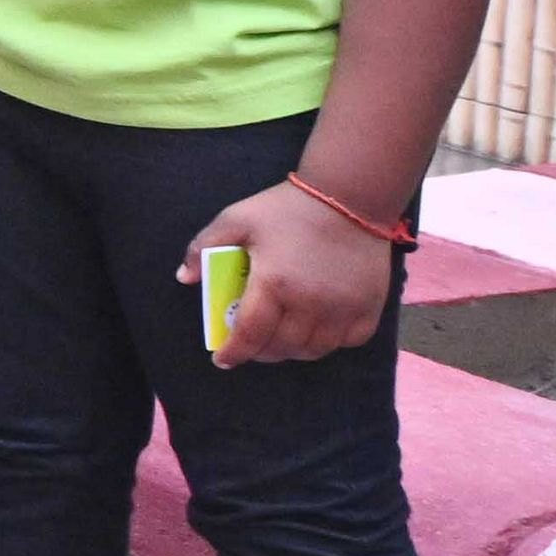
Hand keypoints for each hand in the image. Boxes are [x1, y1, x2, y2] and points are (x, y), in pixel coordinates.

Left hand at [194, 181, 400, 365]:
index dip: (234, 353)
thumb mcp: (237, 219)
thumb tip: (185, 277)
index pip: (249, 334)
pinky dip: (329, 343)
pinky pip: (349, 341)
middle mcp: (310, 303)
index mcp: (273, 284)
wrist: (350, 196)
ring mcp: (343, 308)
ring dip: (293, 351)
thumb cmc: (288, 208)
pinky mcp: (370, 306)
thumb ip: (203, 246)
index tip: (223, 360)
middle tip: (252, 346)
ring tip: (280, 341)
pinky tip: (316, 332)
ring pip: (314, 350)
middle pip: (281, 348)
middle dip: (261, 353)